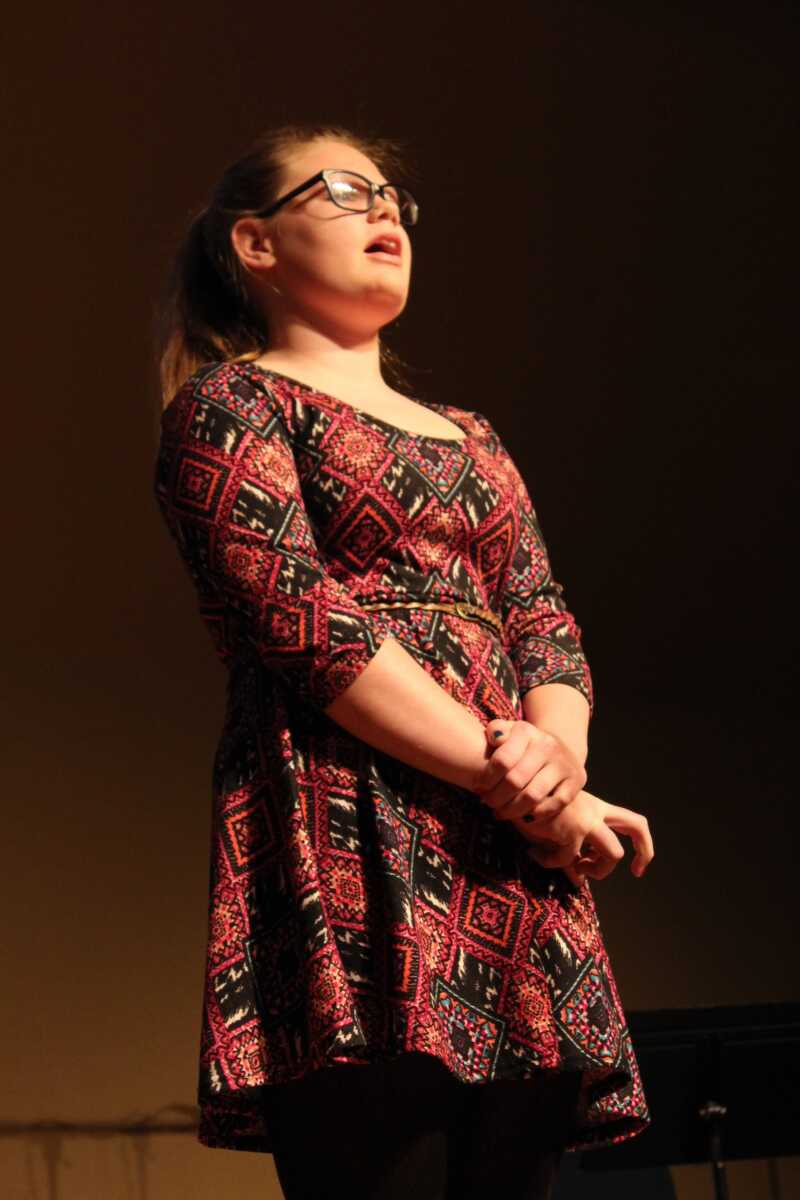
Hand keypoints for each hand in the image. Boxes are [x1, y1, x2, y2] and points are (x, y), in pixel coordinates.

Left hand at [475, 718, 586, 823]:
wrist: (558, 749)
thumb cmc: (522, 746)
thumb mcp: (508, 732)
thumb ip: (496, 731)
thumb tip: (495, 739)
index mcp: (526, 732)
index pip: (502, 760)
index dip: (486, 779)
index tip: (479, 787)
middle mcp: (547, 745)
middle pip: (515, 781)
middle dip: (496, 797)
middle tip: (487, 803)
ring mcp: (563, 763)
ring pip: (533, 795)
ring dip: (512, 810)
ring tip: (500, 812)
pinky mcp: (576, 781)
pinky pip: (554, 804)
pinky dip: (536, 814)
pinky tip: (524, 816)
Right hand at [514, 789, 653, 886]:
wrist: (514, 782)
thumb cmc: (529, 801)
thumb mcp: (553, 826)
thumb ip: (570, 850)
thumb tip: (580, 881)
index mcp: (595, 807)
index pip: (630, 821)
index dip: (641, 843)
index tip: (635, 866)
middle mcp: (595, 811)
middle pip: (637, 826)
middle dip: (644, 850)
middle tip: (637, 870)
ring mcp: (586, 821)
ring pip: (614, 854)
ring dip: (597, 870)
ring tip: (573, 867)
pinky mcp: (571, 830)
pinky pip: (568, 861)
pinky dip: (549, 863)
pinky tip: (534, 853)